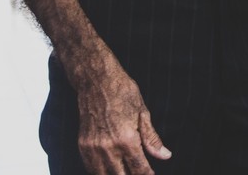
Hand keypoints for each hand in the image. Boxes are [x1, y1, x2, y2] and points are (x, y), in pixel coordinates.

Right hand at [75, 58, 170, 173]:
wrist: (96, 81)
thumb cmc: (123, 92)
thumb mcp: (143, 113)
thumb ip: (151, 138)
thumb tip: (165, 156)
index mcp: (126, 139)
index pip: (138, 169)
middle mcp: (108, 147)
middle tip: (139, 173)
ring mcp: (93, 148)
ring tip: (125, 171)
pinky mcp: (83, 145)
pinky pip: (90, 167)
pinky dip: (100, 171)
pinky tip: (110, 169)